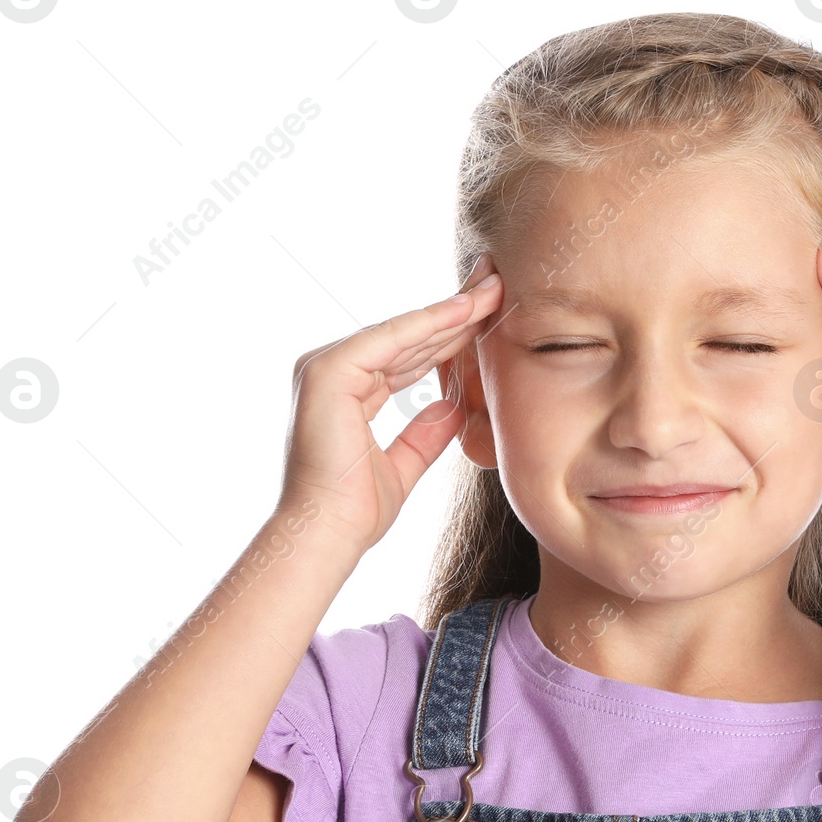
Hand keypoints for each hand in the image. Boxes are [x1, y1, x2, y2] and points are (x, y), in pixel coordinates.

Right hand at [276, 257, 503, 550]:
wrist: (329, 535)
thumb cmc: (357, 512)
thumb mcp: (403, 465)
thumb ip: (425, 434)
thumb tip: (453, 409)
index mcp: (345, 392)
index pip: (406, 356)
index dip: (448, 336)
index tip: (487, 317)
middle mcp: (331, 372)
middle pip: (406, 337)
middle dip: (455, 314)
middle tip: (496, 286)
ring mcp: (325, 367)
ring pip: (403, 333)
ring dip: (451, 311)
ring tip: (493, 290)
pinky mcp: (330, 371)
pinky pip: (391, 340)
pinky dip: (429, 323)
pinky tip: (466, 310)